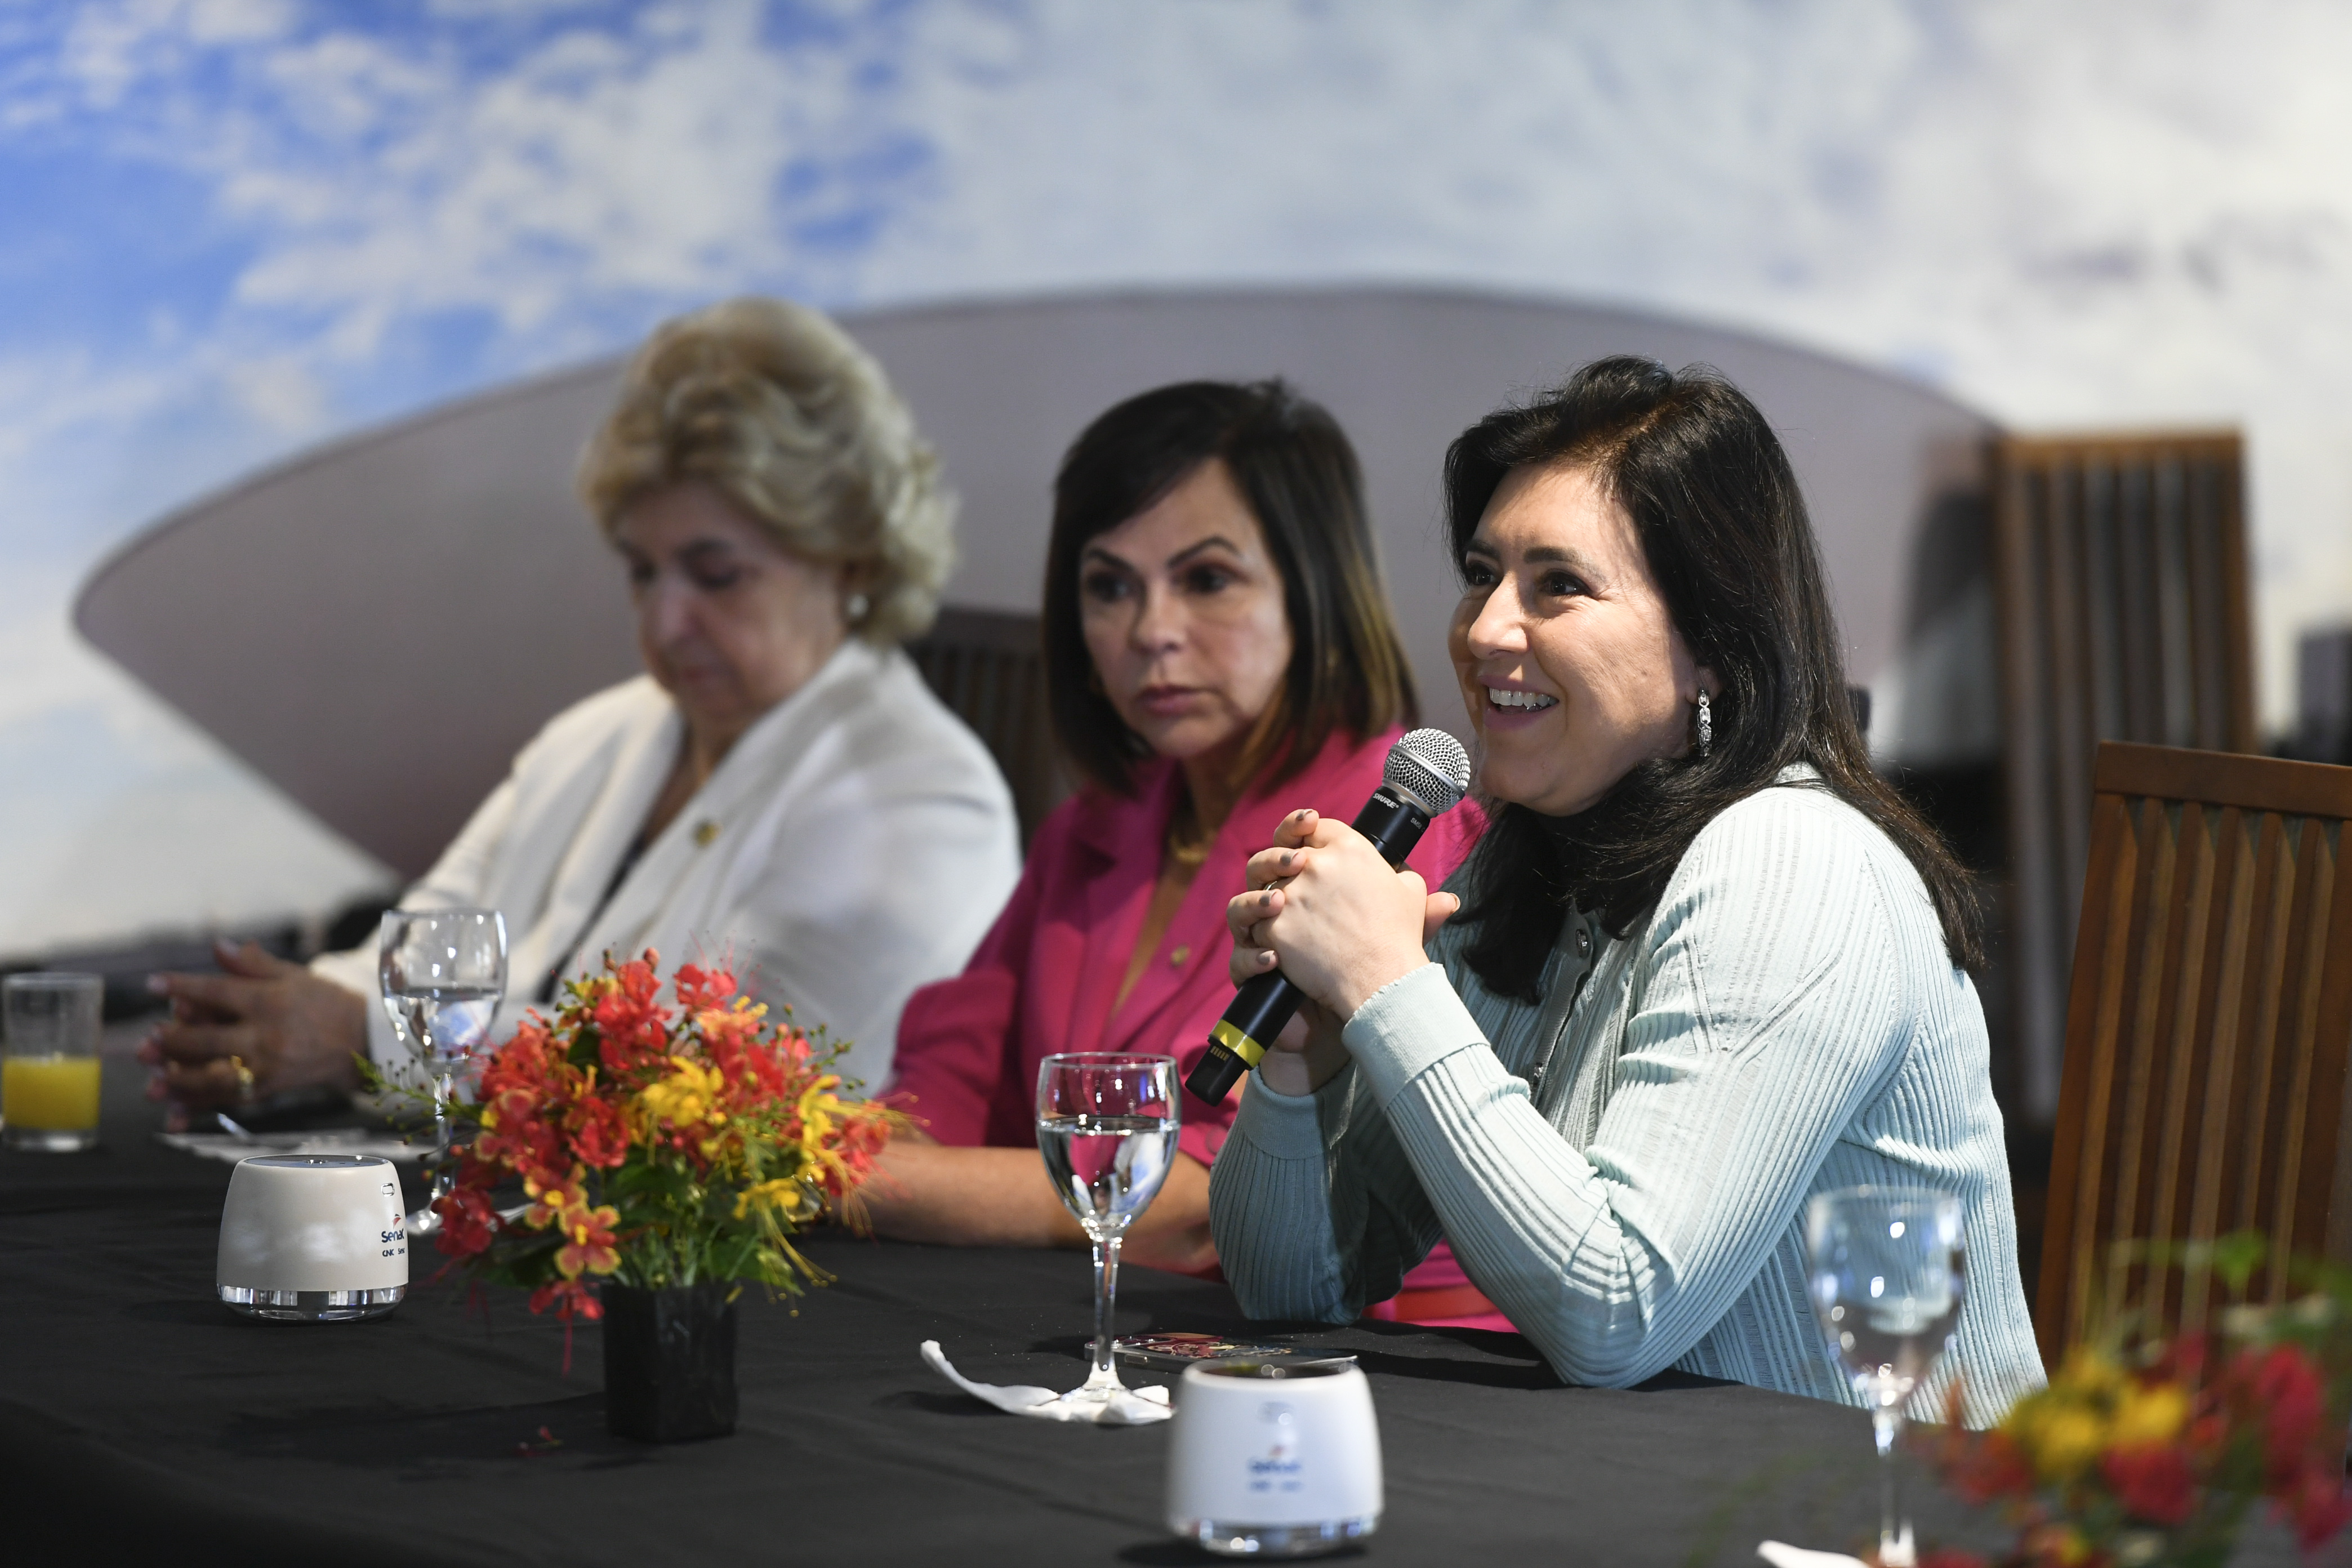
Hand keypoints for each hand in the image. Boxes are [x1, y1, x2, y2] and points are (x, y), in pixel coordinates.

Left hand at [137, 940, 370, 1109]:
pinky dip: (197, 1108)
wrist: (362, 1041)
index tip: (153, 984)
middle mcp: (265, 1036)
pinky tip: (172, 1113)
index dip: (182, 987)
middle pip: (208, 1040)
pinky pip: (226, 1101)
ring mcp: (266, 1067)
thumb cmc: (325, 1002)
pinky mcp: (268, 1090)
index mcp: (269, 1001)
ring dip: (178, 1080)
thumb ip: (252, 963)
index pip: (218, 991)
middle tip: (148, 1040)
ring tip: (151, 1080)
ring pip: (213, 1077)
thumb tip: (217, 945)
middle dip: (172, 1042)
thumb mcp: (293, 974)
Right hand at [1225, 808, 1460, 1092]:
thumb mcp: (1401, 930)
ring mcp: (1265, 937)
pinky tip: (1274, 959)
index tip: (1310, 820)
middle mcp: (1284, 904)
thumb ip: (1420, 910)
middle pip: (1260, 867)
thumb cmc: (1373, 959)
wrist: (1355, 1008)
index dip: (1295, 826)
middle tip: (1296, 862)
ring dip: (1254, 902)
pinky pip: (1240, 961)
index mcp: (1314, 882)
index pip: (1295, 842)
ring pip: (1239, 909)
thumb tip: (1451, 900)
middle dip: (1272, 857)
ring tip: (1276, 905)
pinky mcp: (1257, 972)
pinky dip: (1253, 957)